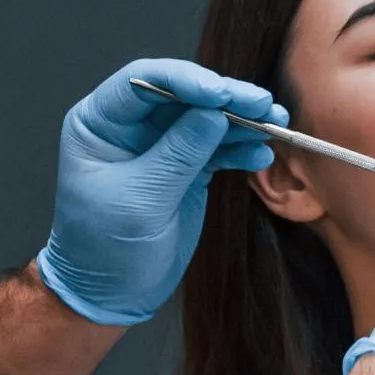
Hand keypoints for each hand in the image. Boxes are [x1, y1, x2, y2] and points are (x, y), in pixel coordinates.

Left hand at [37, 59, 282, 326]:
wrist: (113, 293)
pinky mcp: (187, 168)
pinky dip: (241, 147)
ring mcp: (161, 145)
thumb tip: (214, 113)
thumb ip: (177, 154)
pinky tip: (261, 153)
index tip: (220, 94)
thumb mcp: (140, 200)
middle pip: (183, 94)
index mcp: (99, 123)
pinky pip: (218, 147)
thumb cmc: (104, 249)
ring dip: (242, 119)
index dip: (184, 80)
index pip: (142, 82)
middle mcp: (130, 126)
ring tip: (275, 125)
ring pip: (206, 117)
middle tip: (262, 105)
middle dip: (224, 97)